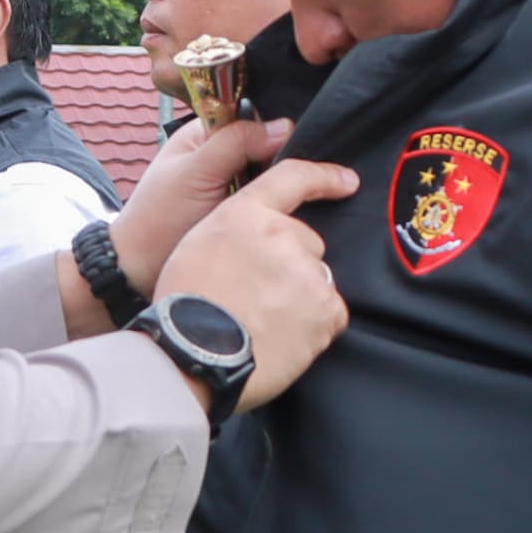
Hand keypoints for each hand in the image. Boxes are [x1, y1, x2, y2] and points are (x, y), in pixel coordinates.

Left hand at [94, 114, 289, 315]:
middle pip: (267, 148)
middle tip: (285, 183)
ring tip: (289, 203)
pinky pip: (269, 203)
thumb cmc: (159, 216)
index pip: (253, 119)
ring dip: (279, 189)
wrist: (143, 269)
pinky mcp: (242, 213)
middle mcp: (223, 156)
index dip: (272, 133)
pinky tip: (285, 217)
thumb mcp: (196, 171)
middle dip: (278, 164)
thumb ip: (236, 143)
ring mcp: (234, 186)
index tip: (285, 154)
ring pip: (272, 177)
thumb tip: (284, 126)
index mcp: (207, 134)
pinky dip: (276, 209)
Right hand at [155, 156, 361, 408]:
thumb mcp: (197, 247)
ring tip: (265, 324)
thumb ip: (236, 233)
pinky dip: (315, 328)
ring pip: (317, 280)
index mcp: (246, 214)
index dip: (324, 177)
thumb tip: (256, 244)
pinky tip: (283, 339)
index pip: (293, 178)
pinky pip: (331, 314)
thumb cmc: (183, 308)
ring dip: (302, 299)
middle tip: (260, 297)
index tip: (348, 181)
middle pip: (308, 243)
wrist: (192, 355)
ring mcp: (306, 271)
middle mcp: (282, 234)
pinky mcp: (325, 308)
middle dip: (293, 267)